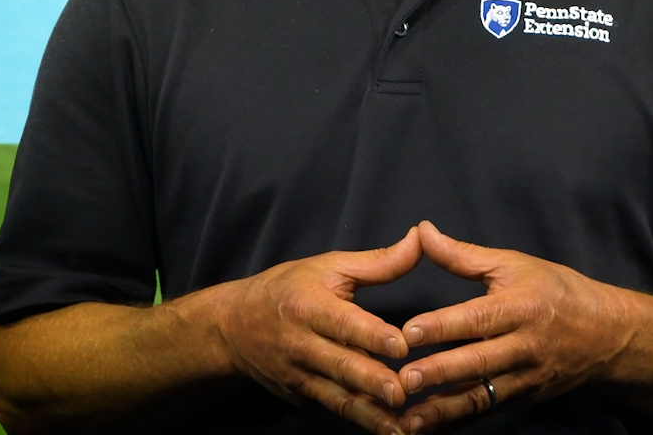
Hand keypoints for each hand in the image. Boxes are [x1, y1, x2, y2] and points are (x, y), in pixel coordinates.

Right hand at [212, 225, 422, 434]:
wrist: (231, 327)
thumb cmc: (287, 289)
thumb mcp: (327, 267)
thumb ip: (378, 261)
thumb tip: (420, 237)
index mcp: (310, 307)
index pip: (344, 323)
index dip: (371, 335)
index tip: (401, 346)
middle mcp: (303, 345)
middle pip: (341, 366)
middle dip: (371, 382)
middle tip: (402, 394)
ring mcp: (299, 376)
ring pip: (337, 397)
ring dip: (368, 415)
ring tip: (399, 429)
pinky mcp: (300, 396)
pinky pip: (331, 410)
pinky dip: (357, 421)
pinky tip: (384, 432)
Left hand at [393, 220, 639, 430]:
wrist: (606, 335)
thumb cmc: (556, 291)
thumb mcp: (515, 265)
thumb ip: (463, 255)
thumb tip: (421, 231)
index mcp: (521, 306)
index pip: (478, 318)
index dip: (443, 326)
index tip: (408, 332)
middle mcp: (524, 346)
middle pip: (479, 362)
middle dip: (440, 373)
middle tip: (403, 381)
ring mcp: (525, 378)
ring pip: (481, 397)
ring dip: (444, 410)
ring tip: (408, 420)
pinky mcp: (523, 400)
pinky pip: (486, 413)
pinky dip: (456, 423)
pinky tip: (426, 428)